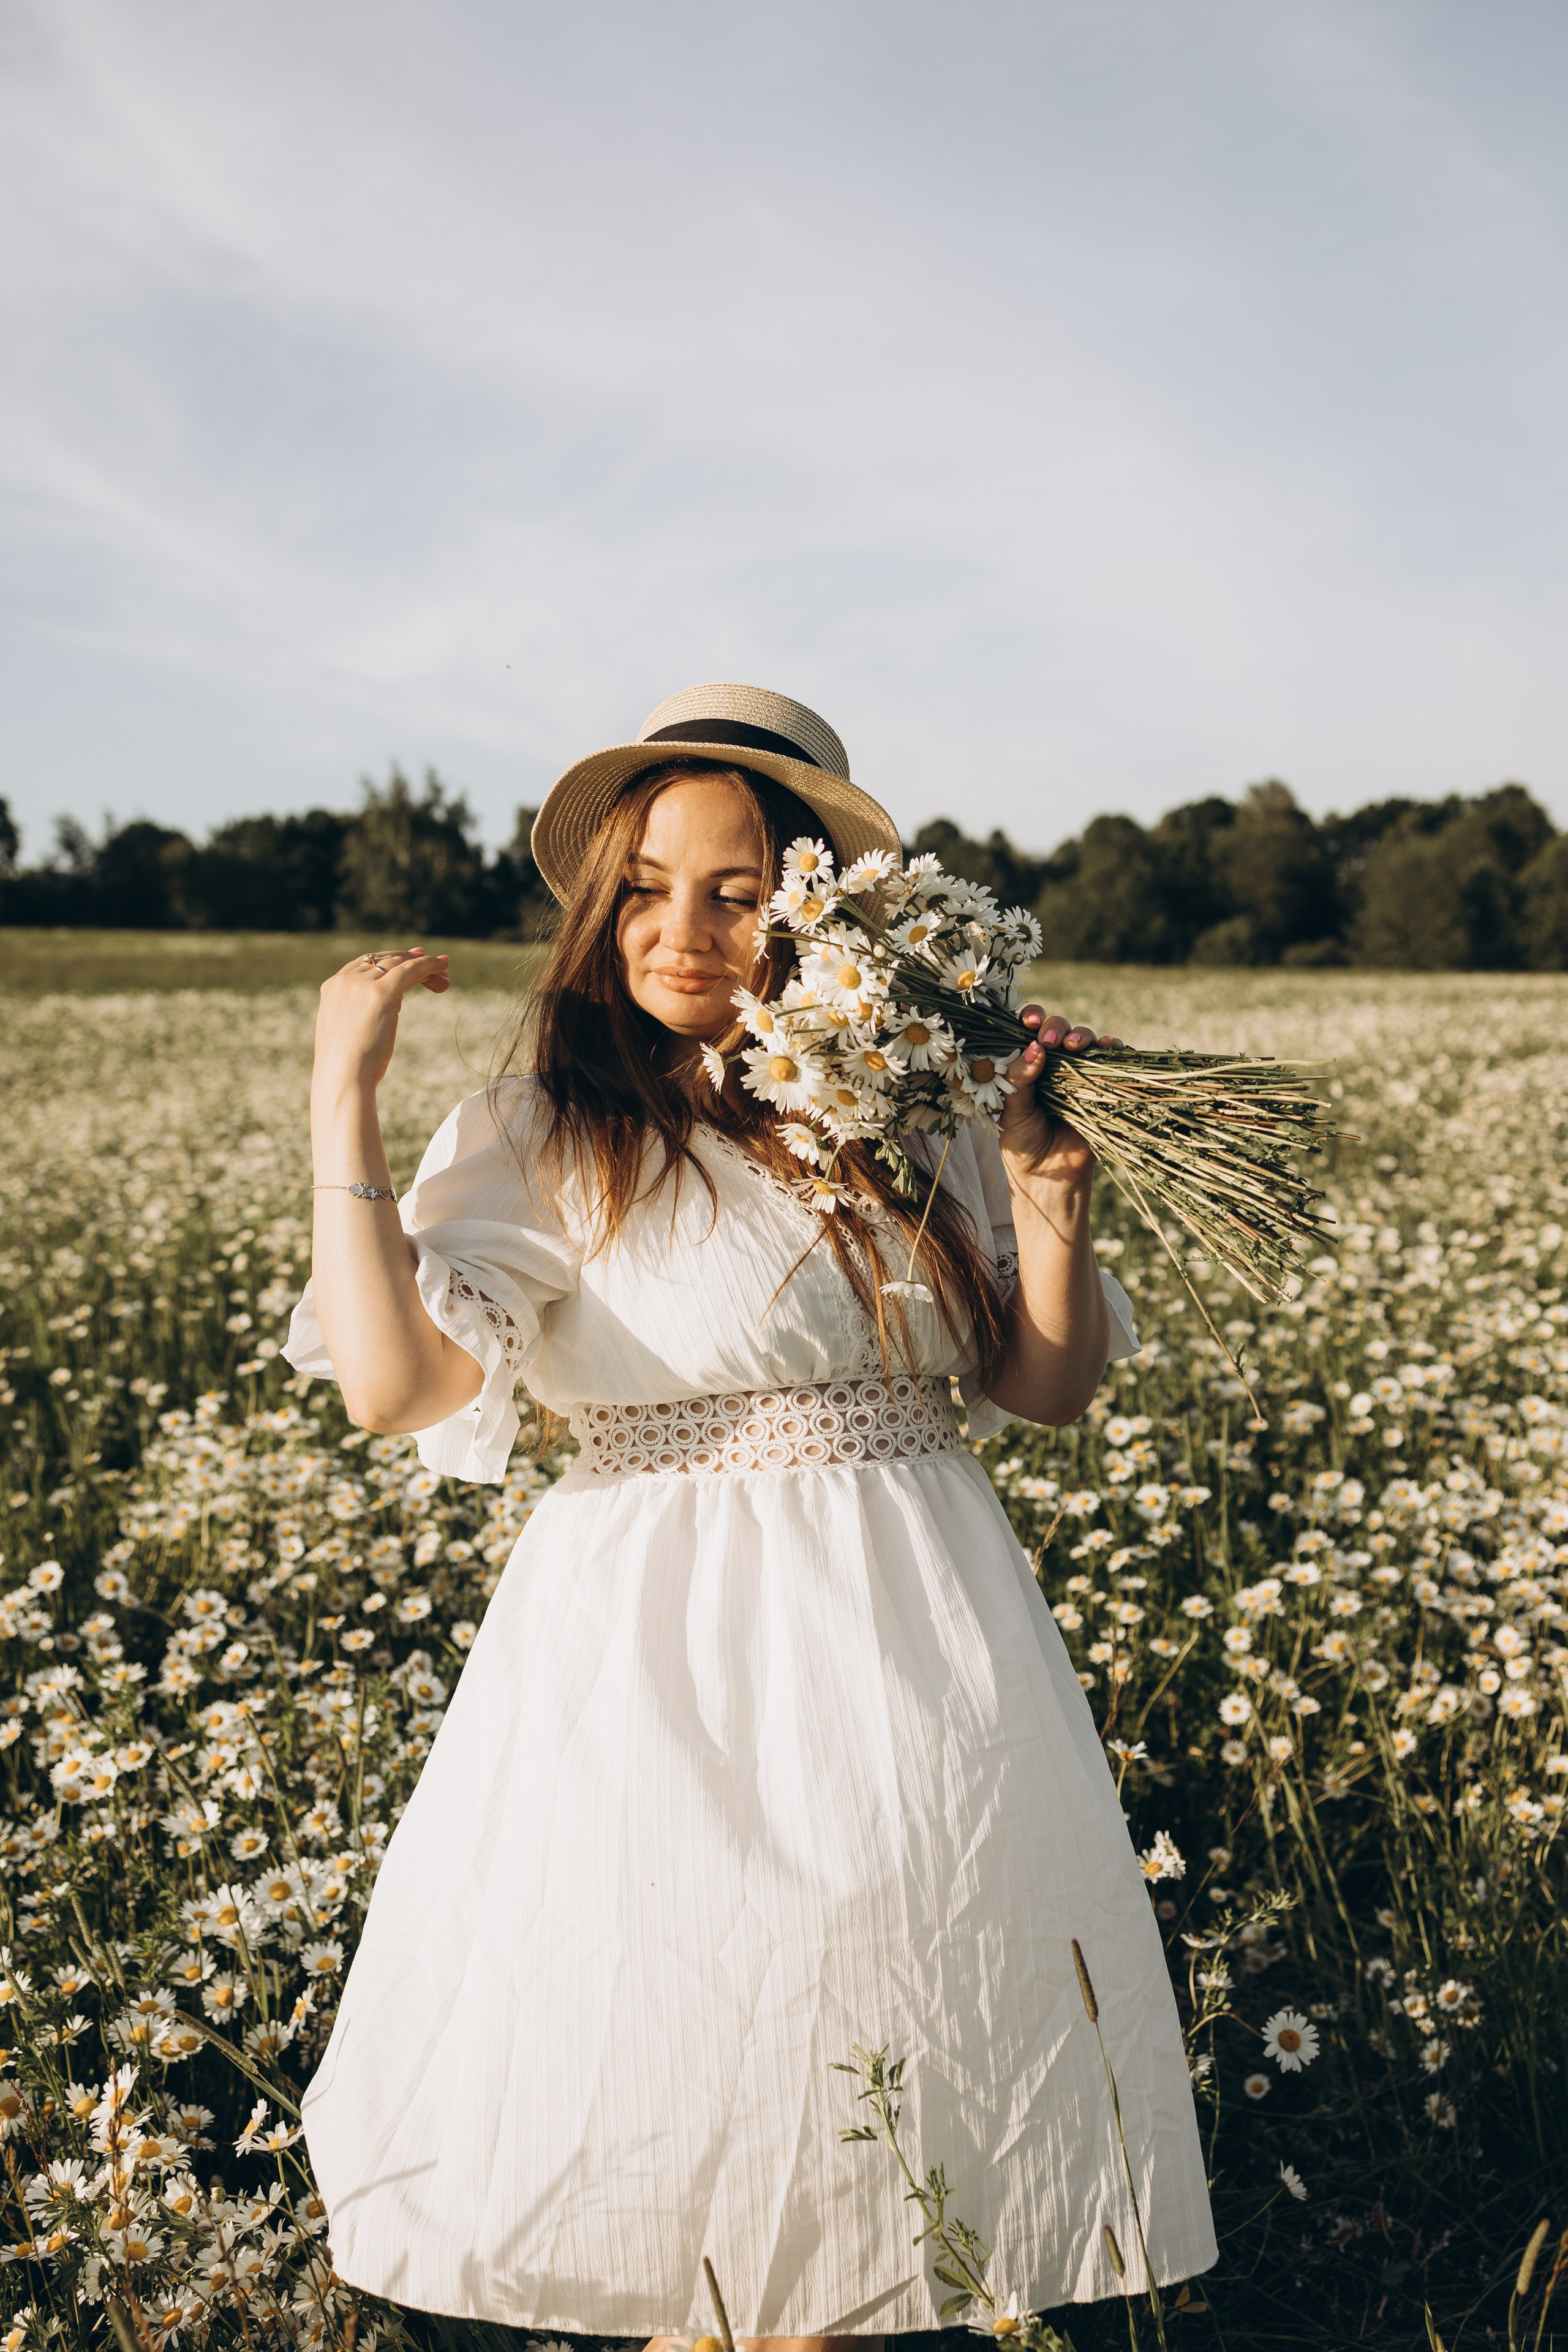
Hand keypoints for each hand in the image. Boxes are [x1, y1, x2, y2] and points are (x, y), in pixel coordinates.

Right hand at [312, 948, 450, 1100]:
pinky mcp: (381, 993)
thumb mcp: (347, 1033)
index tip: (411, 957)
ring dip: (425, 967)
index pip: (364, 963)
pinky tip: (443, 966)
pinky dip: (428, 965)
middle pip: (385, 962)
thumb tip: (374, 1018)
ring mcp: (362, 985)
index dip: (390, 959)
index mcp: (332, 987)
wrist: (342, 1078)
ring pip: (400, 965)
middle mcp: (346, 981)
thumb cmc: (345, 1067)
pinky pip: (410, 970)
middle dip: (411, 963)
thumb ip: (357, 1017)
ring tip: (445, 975)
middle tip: (436, 968)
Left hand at [997, 1005, 1121, 1189]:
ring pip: (1084, 1041)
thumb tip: (1035, 1046)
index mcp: (1024, 1066)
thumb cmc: (1023, 1146)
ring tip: (1074, 1046)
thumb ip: (1019, 1079)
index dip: (1030, 1018)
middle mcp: (1051, 1066)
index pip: (1026, 1031)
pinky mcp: (1100, 1089)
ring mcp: (1078, 1075)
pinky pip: (1110, 1062)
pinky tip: (1109, 1046)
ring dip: (1081, 1035)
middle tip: (1051, 1039)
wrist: (1050, 1180)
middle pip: (1058, 1029)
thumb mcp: (1012, 1111)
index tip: (1029, 1022)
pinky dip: (1112, 1048)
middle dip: (1056, 1026)